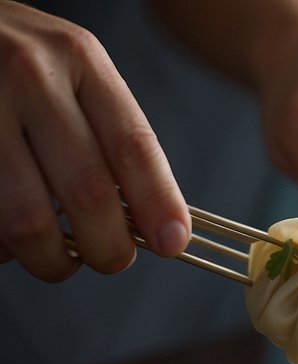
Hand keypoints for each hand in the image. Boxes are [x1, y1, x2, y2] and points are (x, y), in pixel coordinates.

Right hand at [0, 2, 188, 281]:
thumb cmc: (17, 61)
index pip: (133, 147)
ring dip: (51, 258)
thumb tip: (151, 220)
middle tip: (111, 259)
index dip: (158, 205)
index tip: (172, 243)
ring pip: (28, 218)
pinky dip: (4, 245)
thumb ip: (108, 132)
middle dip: (108, 246)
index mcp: (80, 60)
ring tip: (57, 259)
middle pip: (88, 191)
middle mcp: (31, 77)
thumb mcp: (72, 71)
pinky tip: (10, 237)